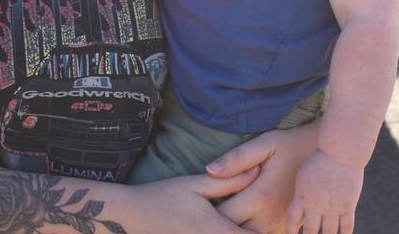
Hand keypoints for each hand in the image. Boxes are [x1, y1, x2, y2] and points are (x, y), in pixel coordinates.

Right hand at [131, 169, 259, 233]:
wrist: (130, 216)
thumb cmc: (163, 197)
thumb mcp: (196, 184)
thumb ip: (229, 181)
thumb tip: (257, 171)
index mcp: (217, 230)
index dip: (264, 229)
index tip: (268, 220)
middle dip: (252, 232)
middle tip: (254, 222)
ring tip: (240, 224)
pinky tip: (216, 229)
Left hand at [210, 123, 319, 232]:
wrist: (329, 157)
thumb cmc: (292, 145)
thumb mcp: (265, 144)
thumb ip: (236, 159)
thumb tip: (209, 169)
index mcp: (260, 197)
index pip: (222, 216)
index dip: (207, 211)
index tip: (199, 202)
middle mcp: (270, 217)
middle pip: (232, 231)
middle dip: (219, 223)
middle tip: (208, 212)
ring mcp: (280, 225)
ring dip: (235, 228)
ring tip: (224, 216)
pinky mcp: (288, 227)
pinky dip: (251, 230)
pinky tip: (245, 220)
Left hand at [285, 149, 363, 233]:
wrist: (340, 151)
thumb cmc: (320, 159)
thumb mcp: (304, 175)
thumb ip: (301, 192)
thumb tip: (300, 205)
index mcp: (302, 197)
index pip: (293, 221)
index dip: (291, 232)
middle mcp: (316, 206)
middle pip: (311, 231)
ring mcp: (333, 207)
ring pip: (329, 233)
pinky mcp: (348, 205)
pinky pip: (346, 226)